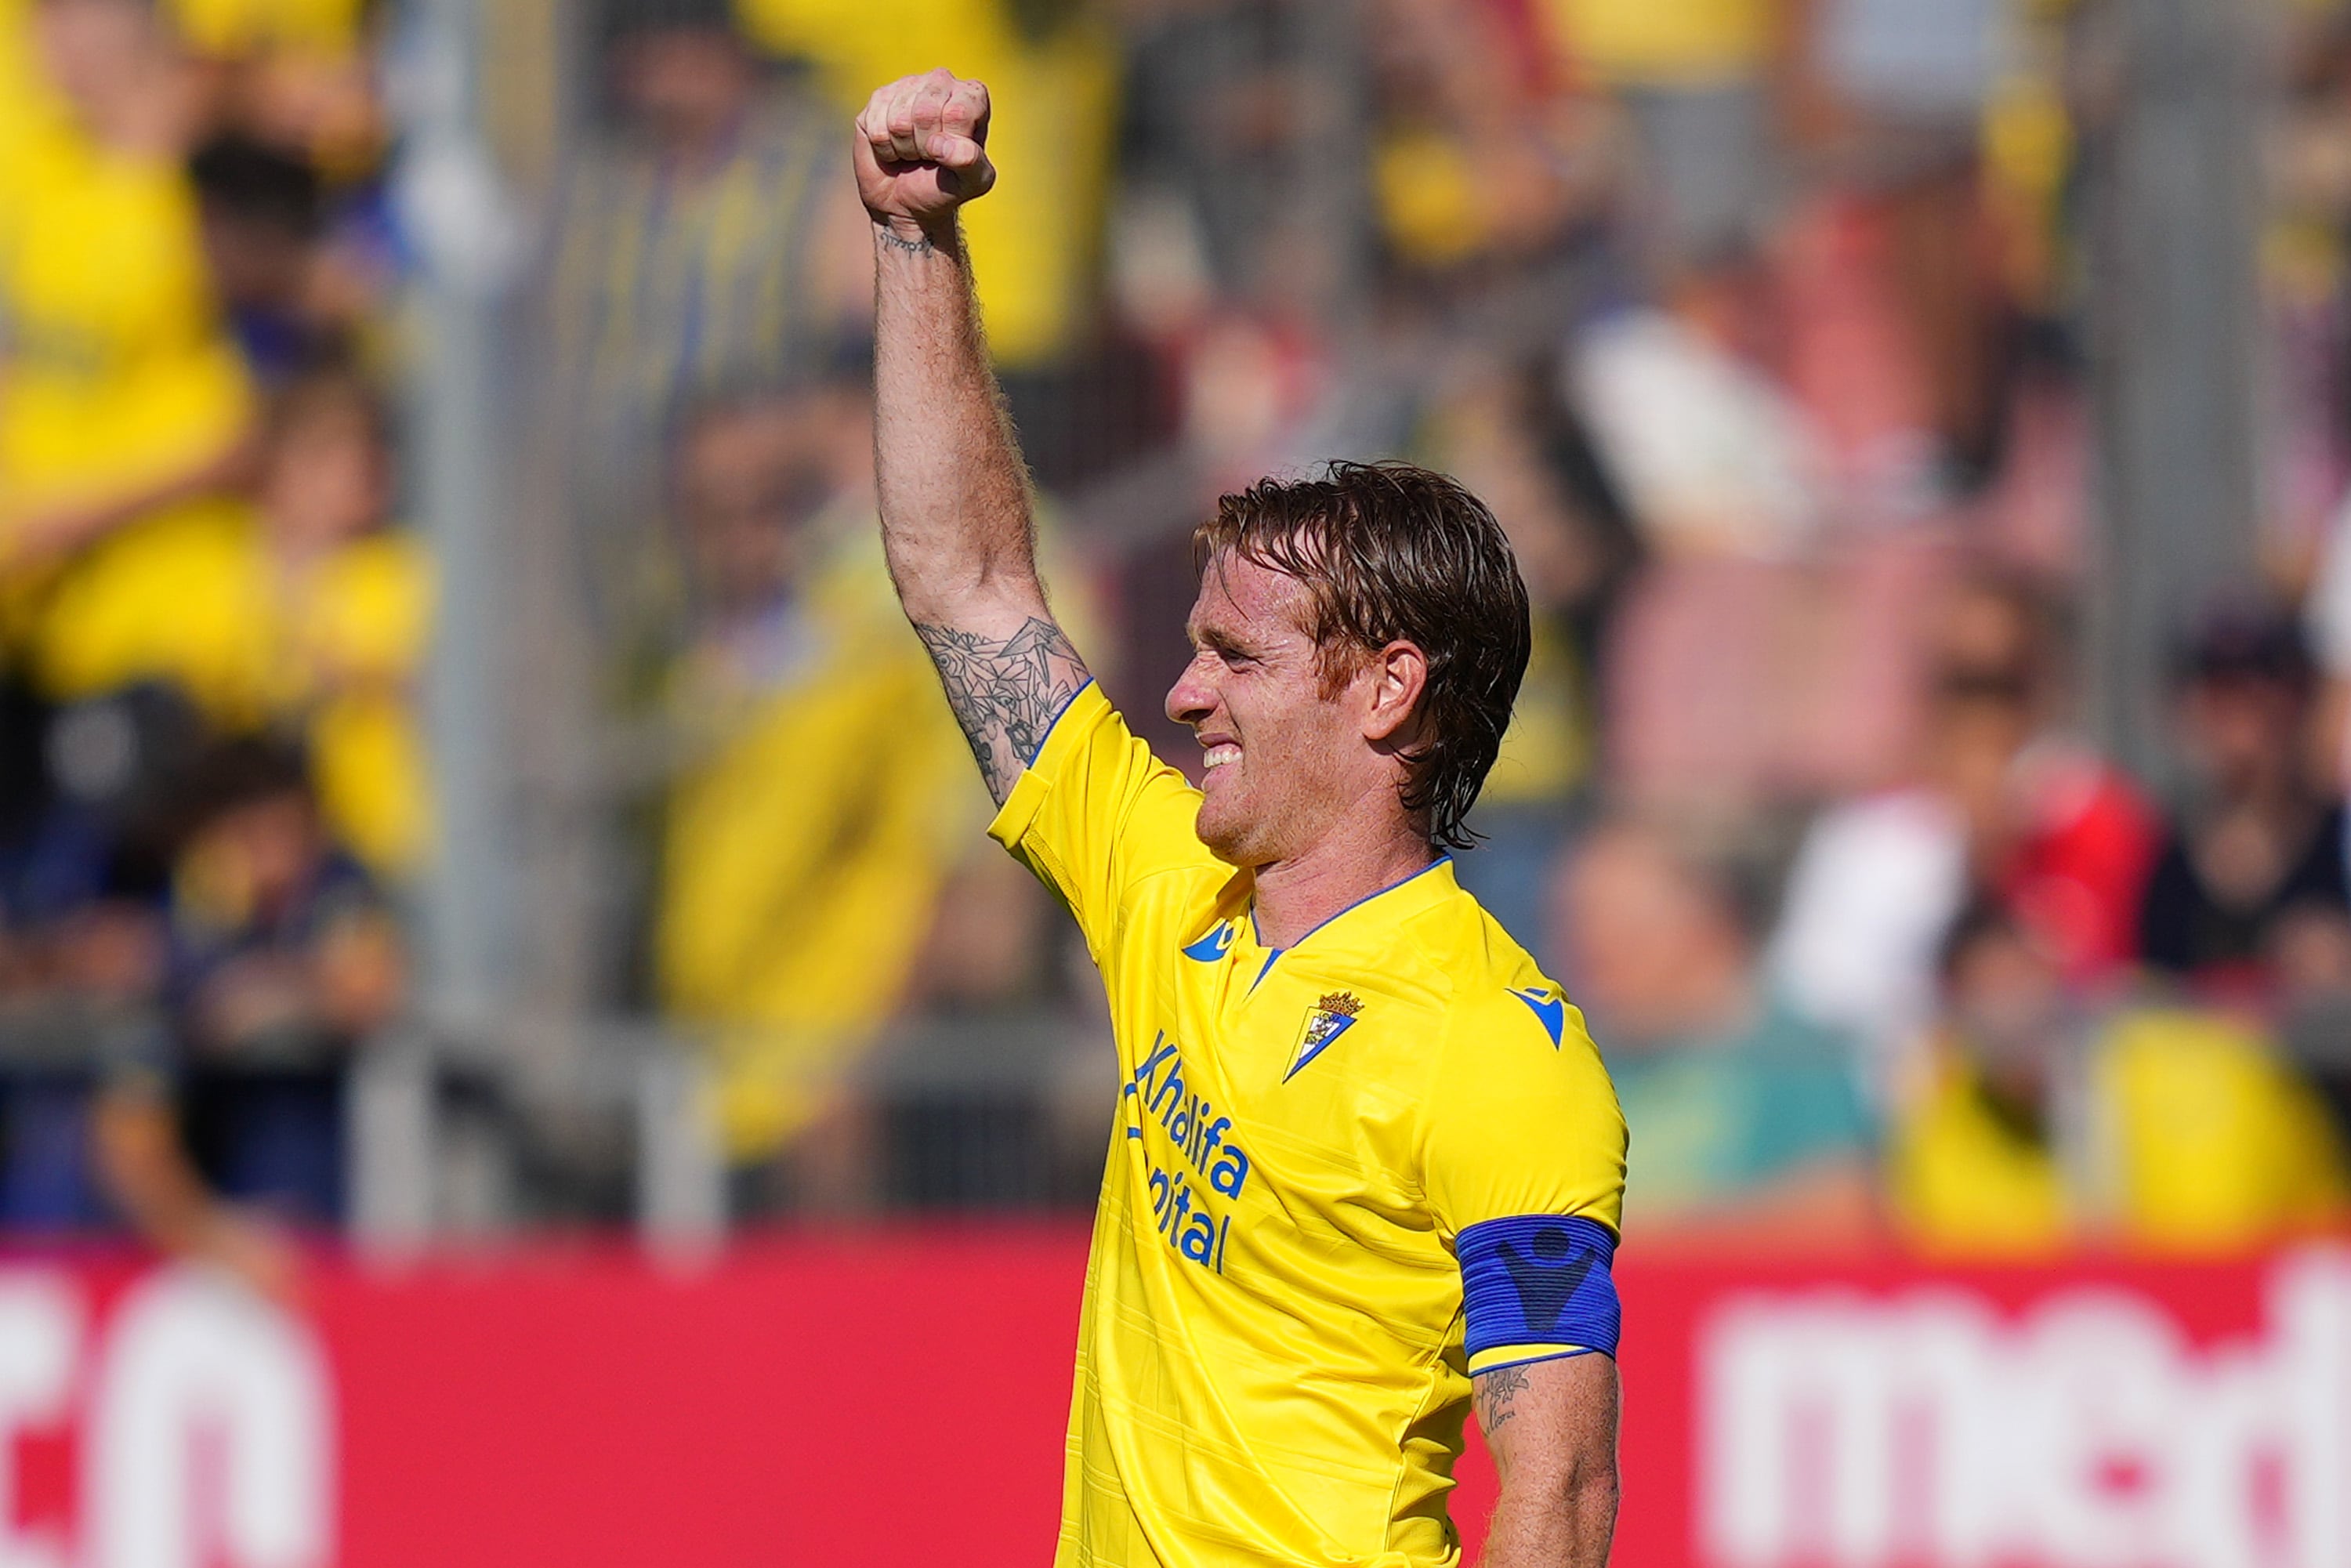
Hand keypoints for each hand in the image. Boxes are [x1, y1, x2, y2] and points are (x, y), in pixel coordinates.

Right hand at [853, 69, 994, 241]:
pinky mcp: (878, 98)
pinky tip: (893, 147)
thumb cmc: (945, 187)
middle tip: (929, 155)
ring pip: (898, 121)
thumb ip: (971, 162)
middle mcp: (941, 82)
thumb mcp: (973, 182)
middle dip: (924, 146)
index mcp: (972, 97)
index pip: (959, 113)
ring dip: (904, 148)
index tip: (952, 153)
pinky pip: (877, 128)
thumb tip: (942, 144)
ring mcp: (907, 86)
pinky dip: (885, 149)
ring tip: (912, 152)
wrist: (906, 201)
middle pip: (925, 113)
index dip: (951, 143)